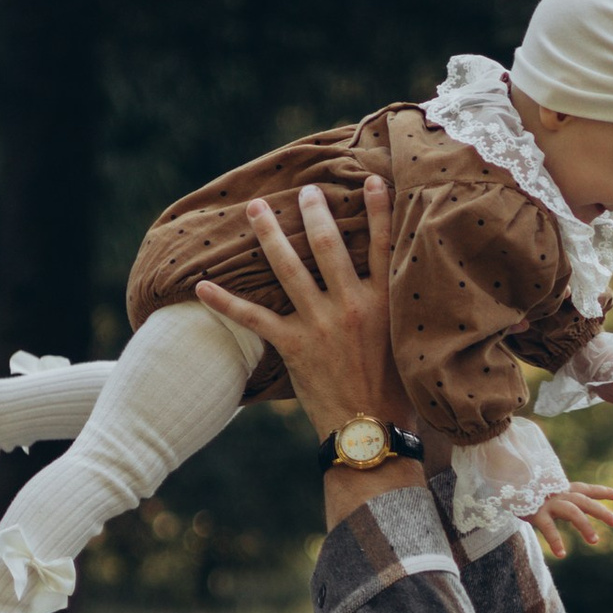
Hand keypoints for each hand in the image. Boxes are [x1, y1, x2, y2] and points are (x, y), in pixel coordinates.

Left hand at [197, 175, 398, 443]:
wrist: (372, 433)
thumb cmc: (398, 392)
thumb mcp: (410, 342)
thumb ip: (399, 309)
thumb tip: (403, 280)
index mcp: (385, 302)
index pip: (383, 245)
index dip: (377, 209)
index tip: (368, 179)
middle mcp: (351, 305)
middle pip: (328, 245)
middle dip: (314, 212)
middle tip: (304, 190)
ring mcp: (319, 323)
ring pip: (288, 268)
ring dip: (269, 235)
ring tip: (255, 209)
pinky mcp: (293, 345)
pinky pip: (253, 318)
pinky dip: (225, 302)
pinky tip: (202, 285)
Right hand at [532, 477, 612, 555]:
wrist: (508, 488)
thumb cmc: (531, 494)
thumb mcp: (552, 495)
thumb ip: (567, 500)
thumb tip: (585, 508)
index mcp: (565, 490)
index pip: (588, 489)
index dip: (603, 492)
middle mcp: (560, 494)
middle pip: (585, 502)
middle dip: (602, 511)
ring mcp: (549, 503)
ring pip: (573, 513)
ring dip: (585, 526)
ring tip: (595, 541)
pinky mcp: (537, 513)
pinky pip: (549, 528)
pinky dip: (556, 541)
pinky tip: (562, 554)